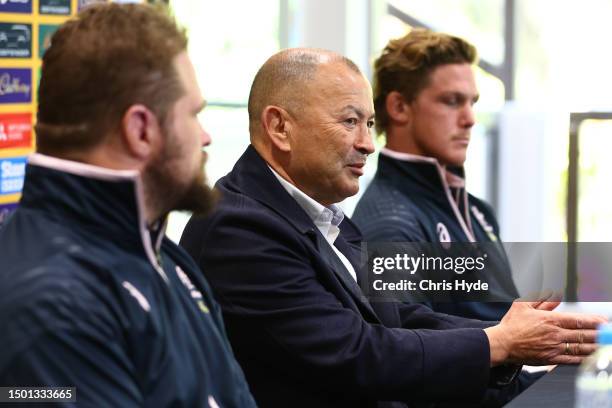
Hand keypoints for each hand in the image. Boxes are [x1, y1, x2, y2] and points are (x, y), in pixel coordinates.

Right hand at [484, 296, 607, 365]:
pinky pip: (571, 359)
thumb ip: (542, 299)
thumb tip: (555, 294)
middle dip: (599, 334)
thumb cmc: (511, 325)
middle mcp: (555, 334)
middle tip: (608, 333)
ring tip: (604, 345)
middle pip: (583, 334)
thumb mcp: (524, 305)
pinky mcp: (551, 359)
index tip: (603, 321)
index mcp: (550, 320)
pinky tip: (590, 357)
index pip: (578, 320)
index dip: (593, 321)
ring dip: (595, 346)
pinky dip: (583, 358)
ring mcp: (554, 348)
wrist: (502, 344)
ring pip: (580, 347)